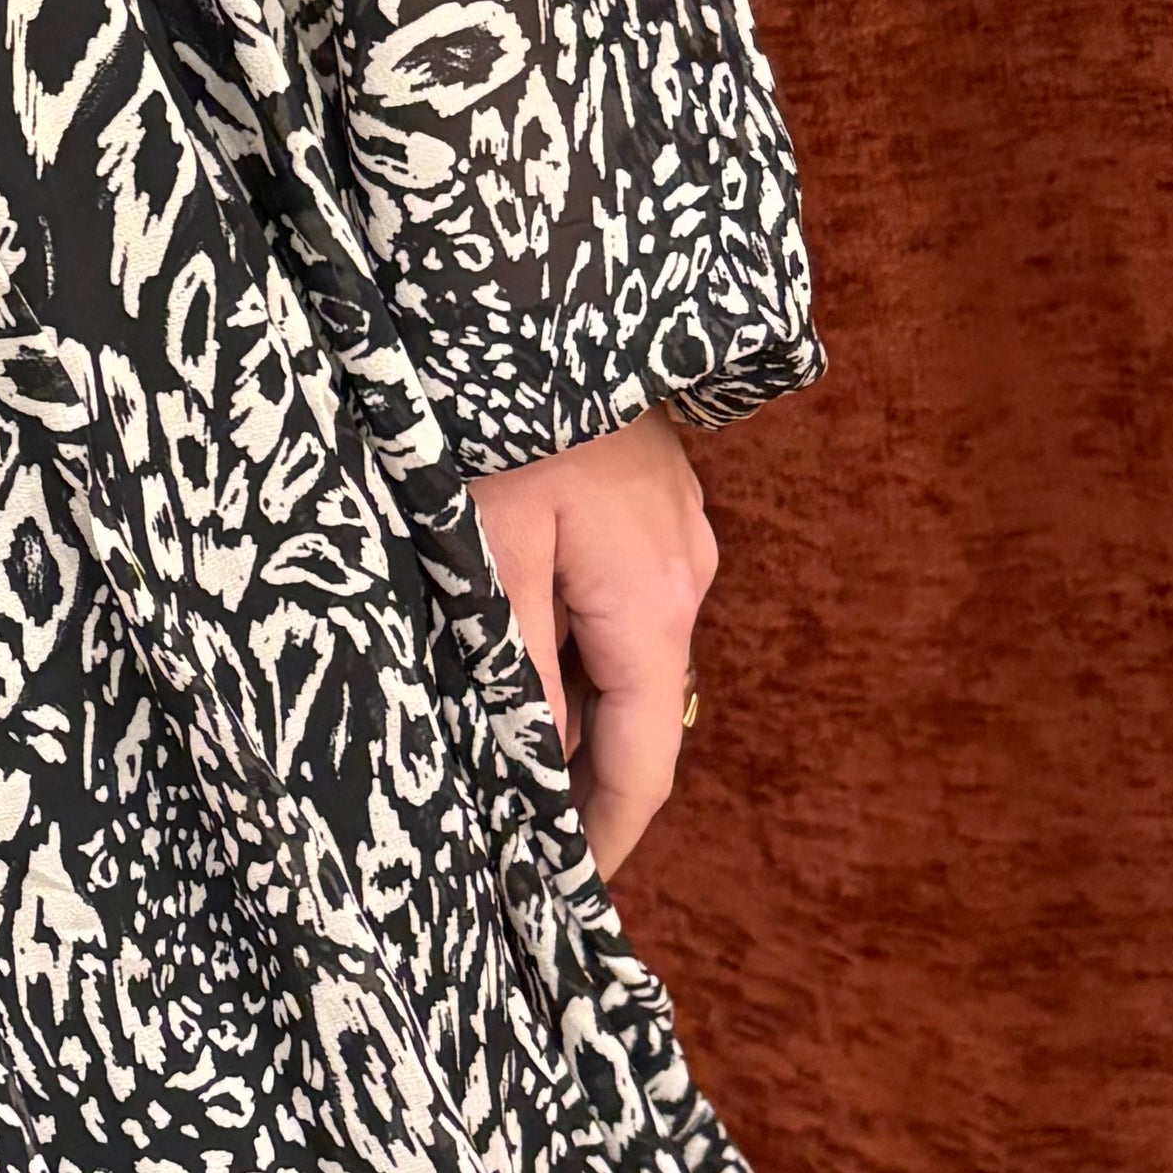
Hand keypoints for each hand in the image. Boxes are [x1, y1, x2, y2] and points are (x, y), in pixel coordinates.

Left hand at [468, 417, 716, 881]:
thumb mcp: (488, 549)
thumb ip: (517, 666)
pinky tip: (510, 648)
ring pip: (622, 654)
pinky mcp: (647, 497)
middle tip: (507, 839)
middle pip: (637, 713)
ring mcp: (674, 532)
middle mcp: (684, 576)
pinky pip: (614, 600)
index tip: (561, 897)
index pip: (643, 765)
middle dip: (578, 780)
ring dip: (569, 706)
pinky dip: (570, 643)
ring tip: (493, 751)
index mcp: (652, 604)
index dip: (603, 839)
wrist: (534, 275)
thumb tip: (537, 769)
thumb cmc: (499, 409)